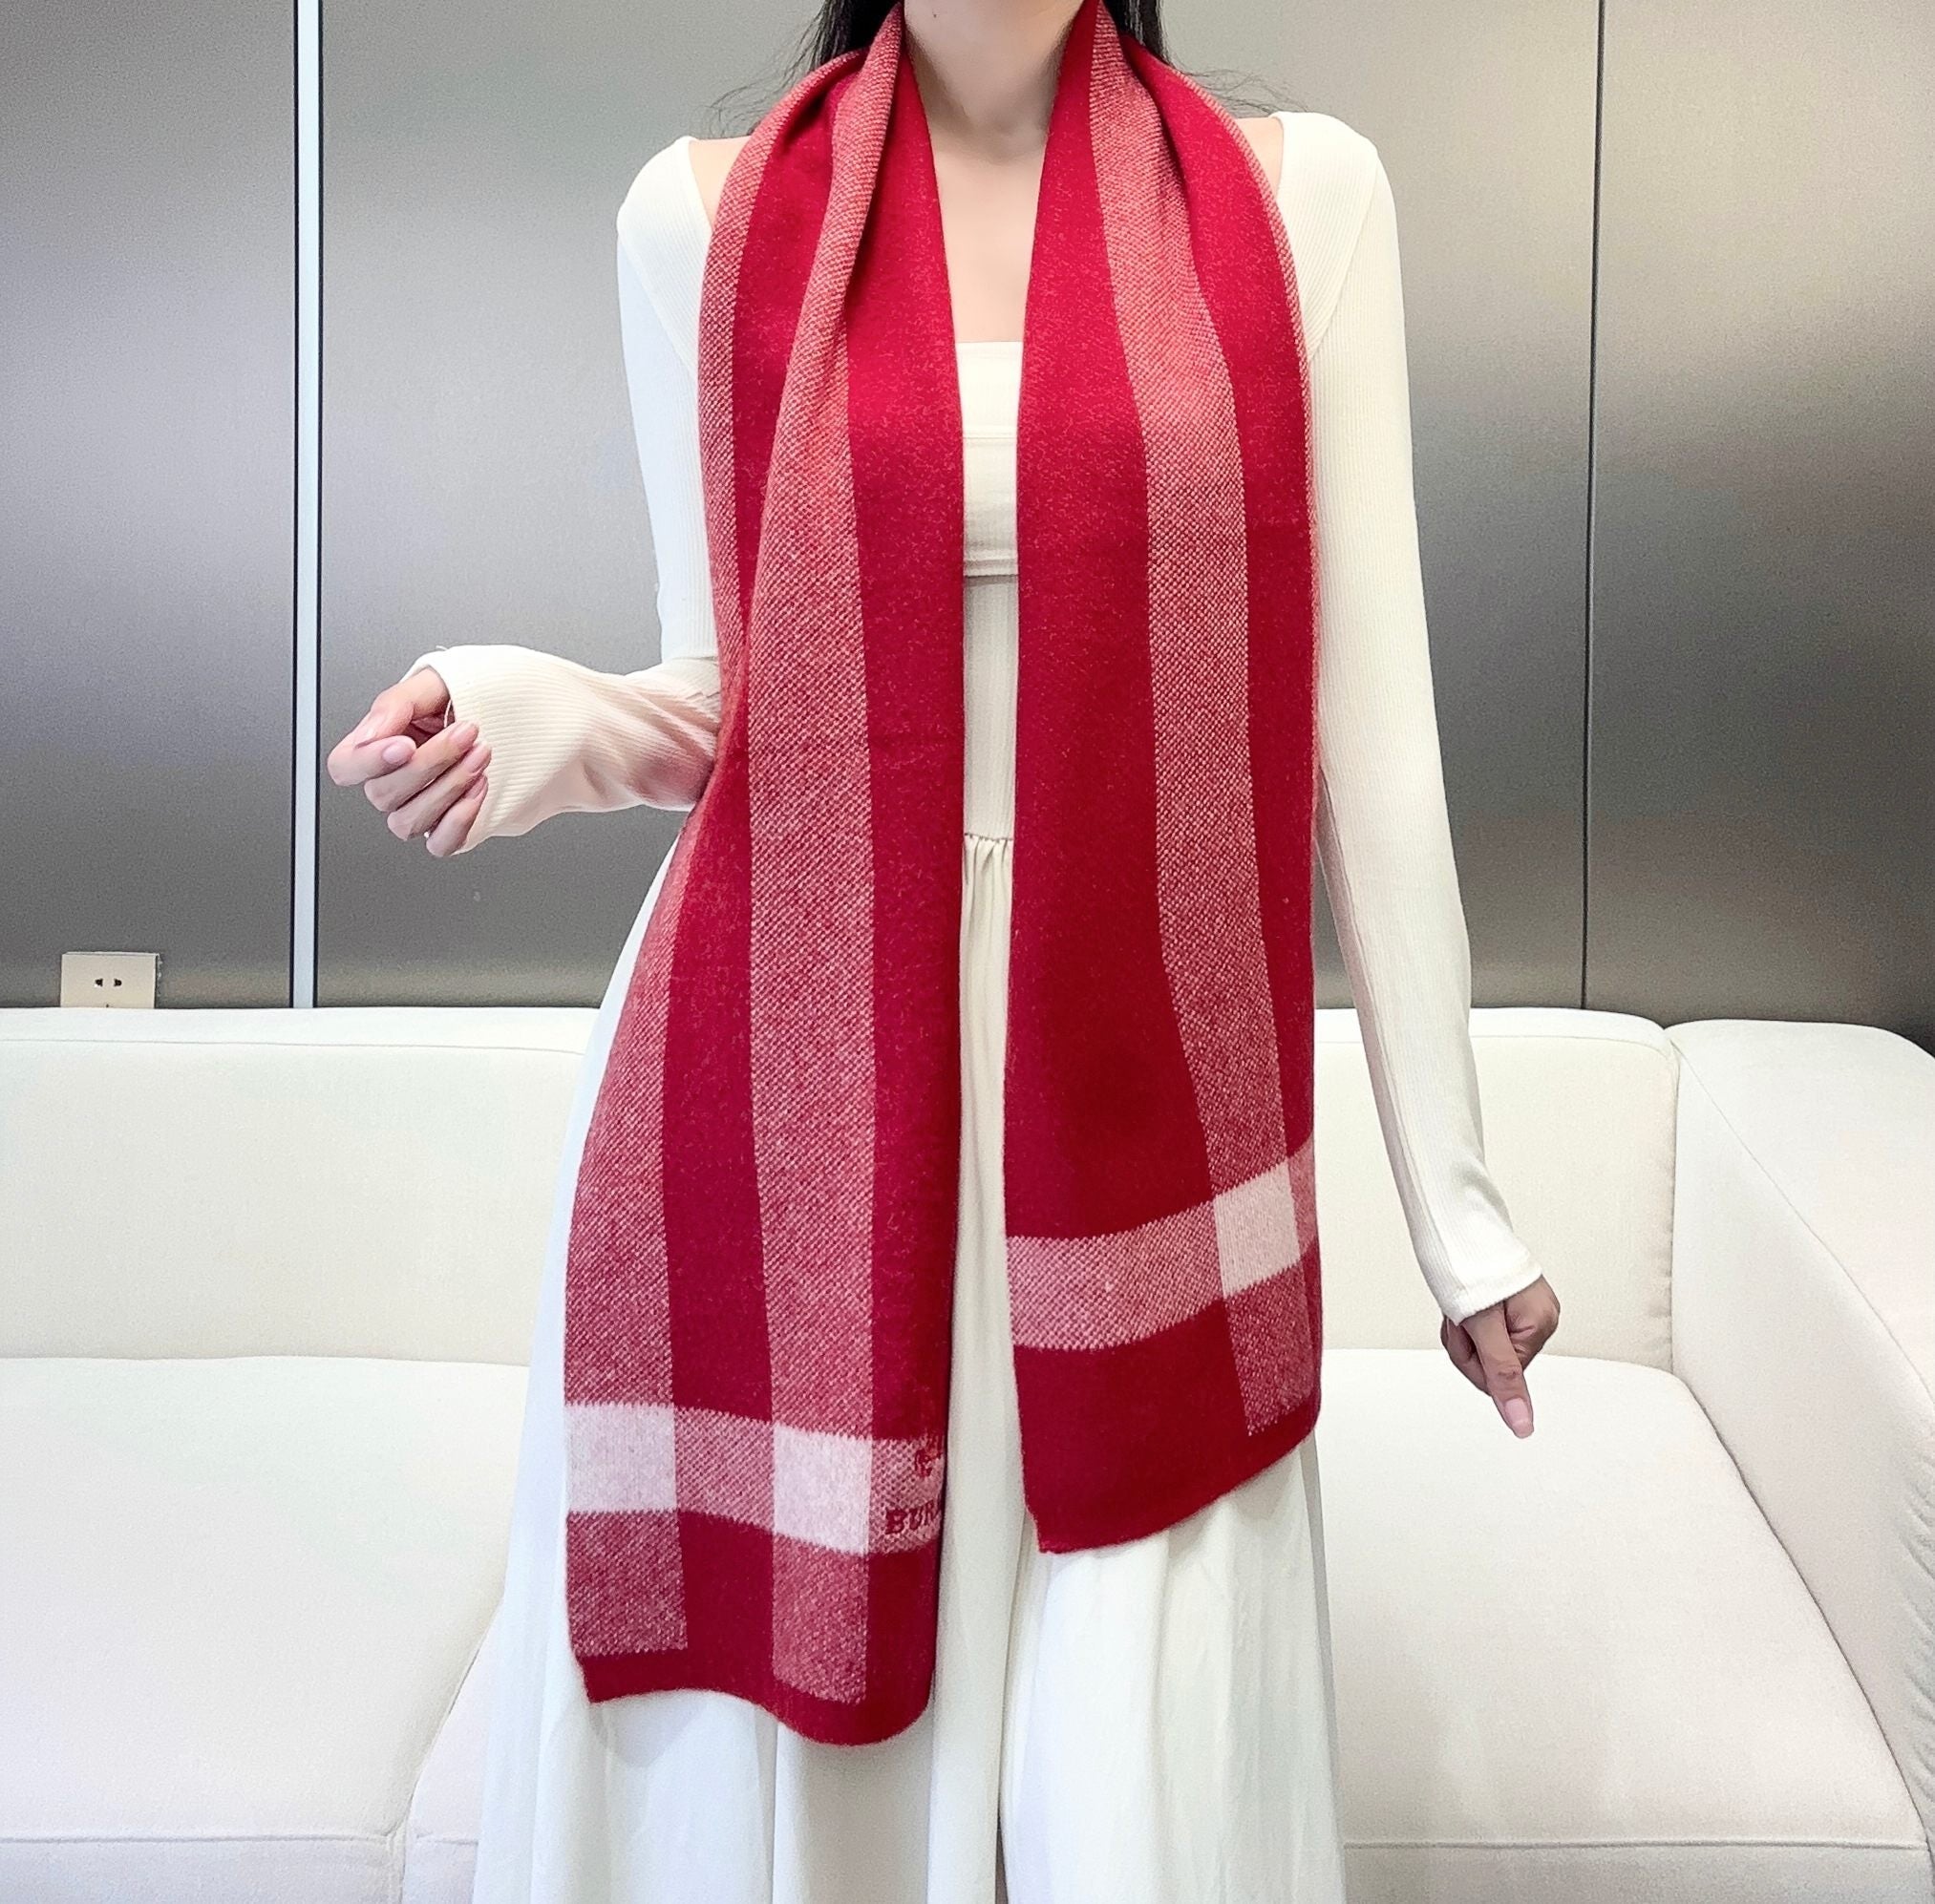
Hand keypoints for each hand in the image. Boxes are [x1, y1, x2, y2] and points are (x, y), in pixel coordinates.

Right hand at [328, 666, 490, 857]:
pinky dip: (459, 821)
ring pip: (408, 822)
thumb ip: (394, 705)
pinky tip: (479, 788)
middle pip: (382, 795)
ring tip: (480, 756)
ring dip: (449, 787)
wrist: (509, 714)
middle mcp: (391, 783)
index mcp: (375, 746)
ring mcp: (417, 809)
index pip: (344, 767)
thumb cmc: (462, 700)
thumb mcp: (428, 687)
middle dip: (431, 762)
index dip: (368, 762)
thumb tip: (371, 735)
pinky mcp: (446, 829)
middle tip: (466, 733)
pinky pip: (440, 844)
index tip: (405, 745)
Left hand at [1439, 1274, 1559, 1438]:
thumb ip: (1502, 1377)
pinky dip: (1467, 1318)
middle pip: (1494, 1361)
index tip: (1463, 1329)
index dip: (1473, 1359)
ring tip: (1459, 1301)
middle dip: (1467, 1343)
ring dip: (1463, 1329)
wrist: (1456, 1220)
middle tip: (1457, 1313)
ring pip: (1486, 1345)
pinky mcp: (1510, 1299)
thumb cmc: (1469, 1263)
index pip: (1502, 1376)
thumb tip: (1522, 1423)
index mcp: (1541, 1324)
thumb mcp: (1481, 1327)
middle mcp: (1540, 1316)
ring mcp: (1525, 1307)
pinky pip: (1485, 1326)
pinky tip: (1462, 1299)